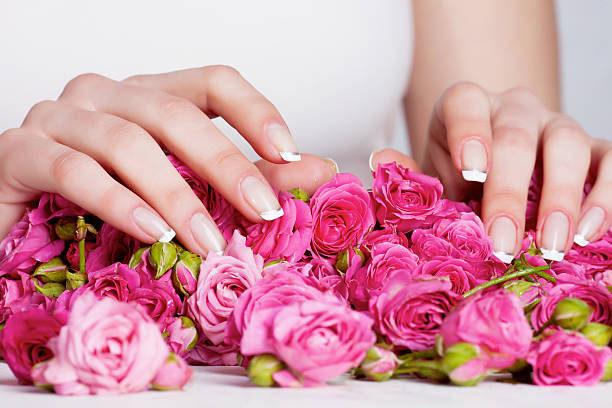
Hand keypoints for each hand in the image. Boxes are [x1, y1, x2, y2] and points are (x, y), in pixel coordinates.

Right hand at [0, 66, 334, 253]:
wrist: (18, 227)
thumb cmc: (104, 206)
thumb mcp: (181, 190)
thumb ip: (247, 179)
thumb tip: (317, 171)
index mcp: (149, 97)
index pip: (212, 81)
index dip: (254, 111)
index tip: (289, 154)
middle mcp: (105, 95)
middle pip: (174, 113)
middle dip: (225, 164)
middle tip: (263, 210)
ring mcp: (60, 118)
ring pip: (127, 142)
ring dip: (176, 196)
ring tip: (208, 240)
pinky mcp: (20, 152)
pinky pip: (75, 171)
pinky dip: (119, 204)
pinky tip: (151, 232)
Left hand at [372, 82, 611, 261]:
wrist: (497, 176)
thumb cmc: (460, 179)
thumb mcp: (432, 179)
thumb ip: (410, 176)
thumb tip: (381, 162)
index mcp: (466, 108)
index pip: (465, 103)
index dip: (468, 133)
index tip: (469, 173)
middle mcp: (514, 109)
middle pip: (516, 136)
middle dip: (509, 192)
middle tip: (504, 241)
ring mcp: (556, 126)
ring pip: (568, 145)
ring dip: (563, 197)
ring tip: (552, 245)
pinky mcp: (594, 150)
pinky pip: (610, 162)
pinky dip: (605, 195)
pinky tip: (588, 233)